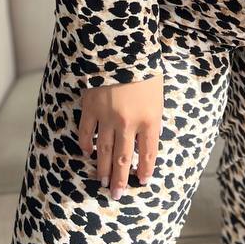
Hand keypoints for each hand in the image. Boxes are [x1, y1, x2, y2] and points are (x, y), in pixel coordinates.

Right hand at [77, 73, 163, 197]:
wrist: (123, 47)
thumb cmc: (145, 67)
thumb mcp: (157, 94)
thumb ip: (151, 116)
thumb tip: (146, 137)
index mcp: (150, 119)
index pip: (148, 153)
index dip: (145, 170)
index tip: (142, 182)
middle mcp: (128, 123)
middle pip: (124, 158)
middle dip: (121, 179)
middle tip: (117, 196)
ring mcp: (107, 117)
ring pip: (104, 151)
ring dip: (103, 168)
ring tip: (102, 182)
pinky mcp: (91, 108)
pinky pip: (87, 132)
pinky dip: (87, 144)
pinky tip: (88, 153)